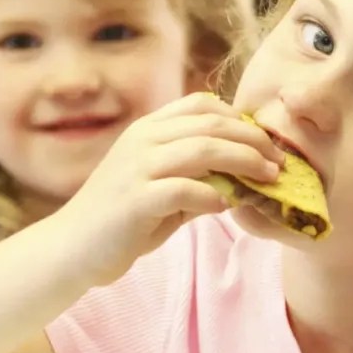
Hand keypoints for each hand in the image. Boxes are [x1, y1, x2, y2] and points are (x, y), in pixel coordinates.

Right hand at [45, 94, 281, 286]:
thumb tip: (243, 175)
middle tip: (279, 161)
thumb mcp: (160, 187)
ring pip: (204, 150)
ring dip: (244, 163)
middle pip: (211, 124)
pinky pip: (185, 189)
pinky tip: (228, 206)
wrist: (72, 248)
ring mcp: (138, 167)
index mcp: (148, 130)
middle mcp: (143, 140)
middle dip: (254, 140)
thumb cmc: (121, 220)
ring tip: (268, 179)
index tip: (265, 140)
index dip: (239, 118)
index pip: (201, 104)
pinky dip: (213, 196)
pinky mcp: (136, 199)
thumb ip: (196, 176)